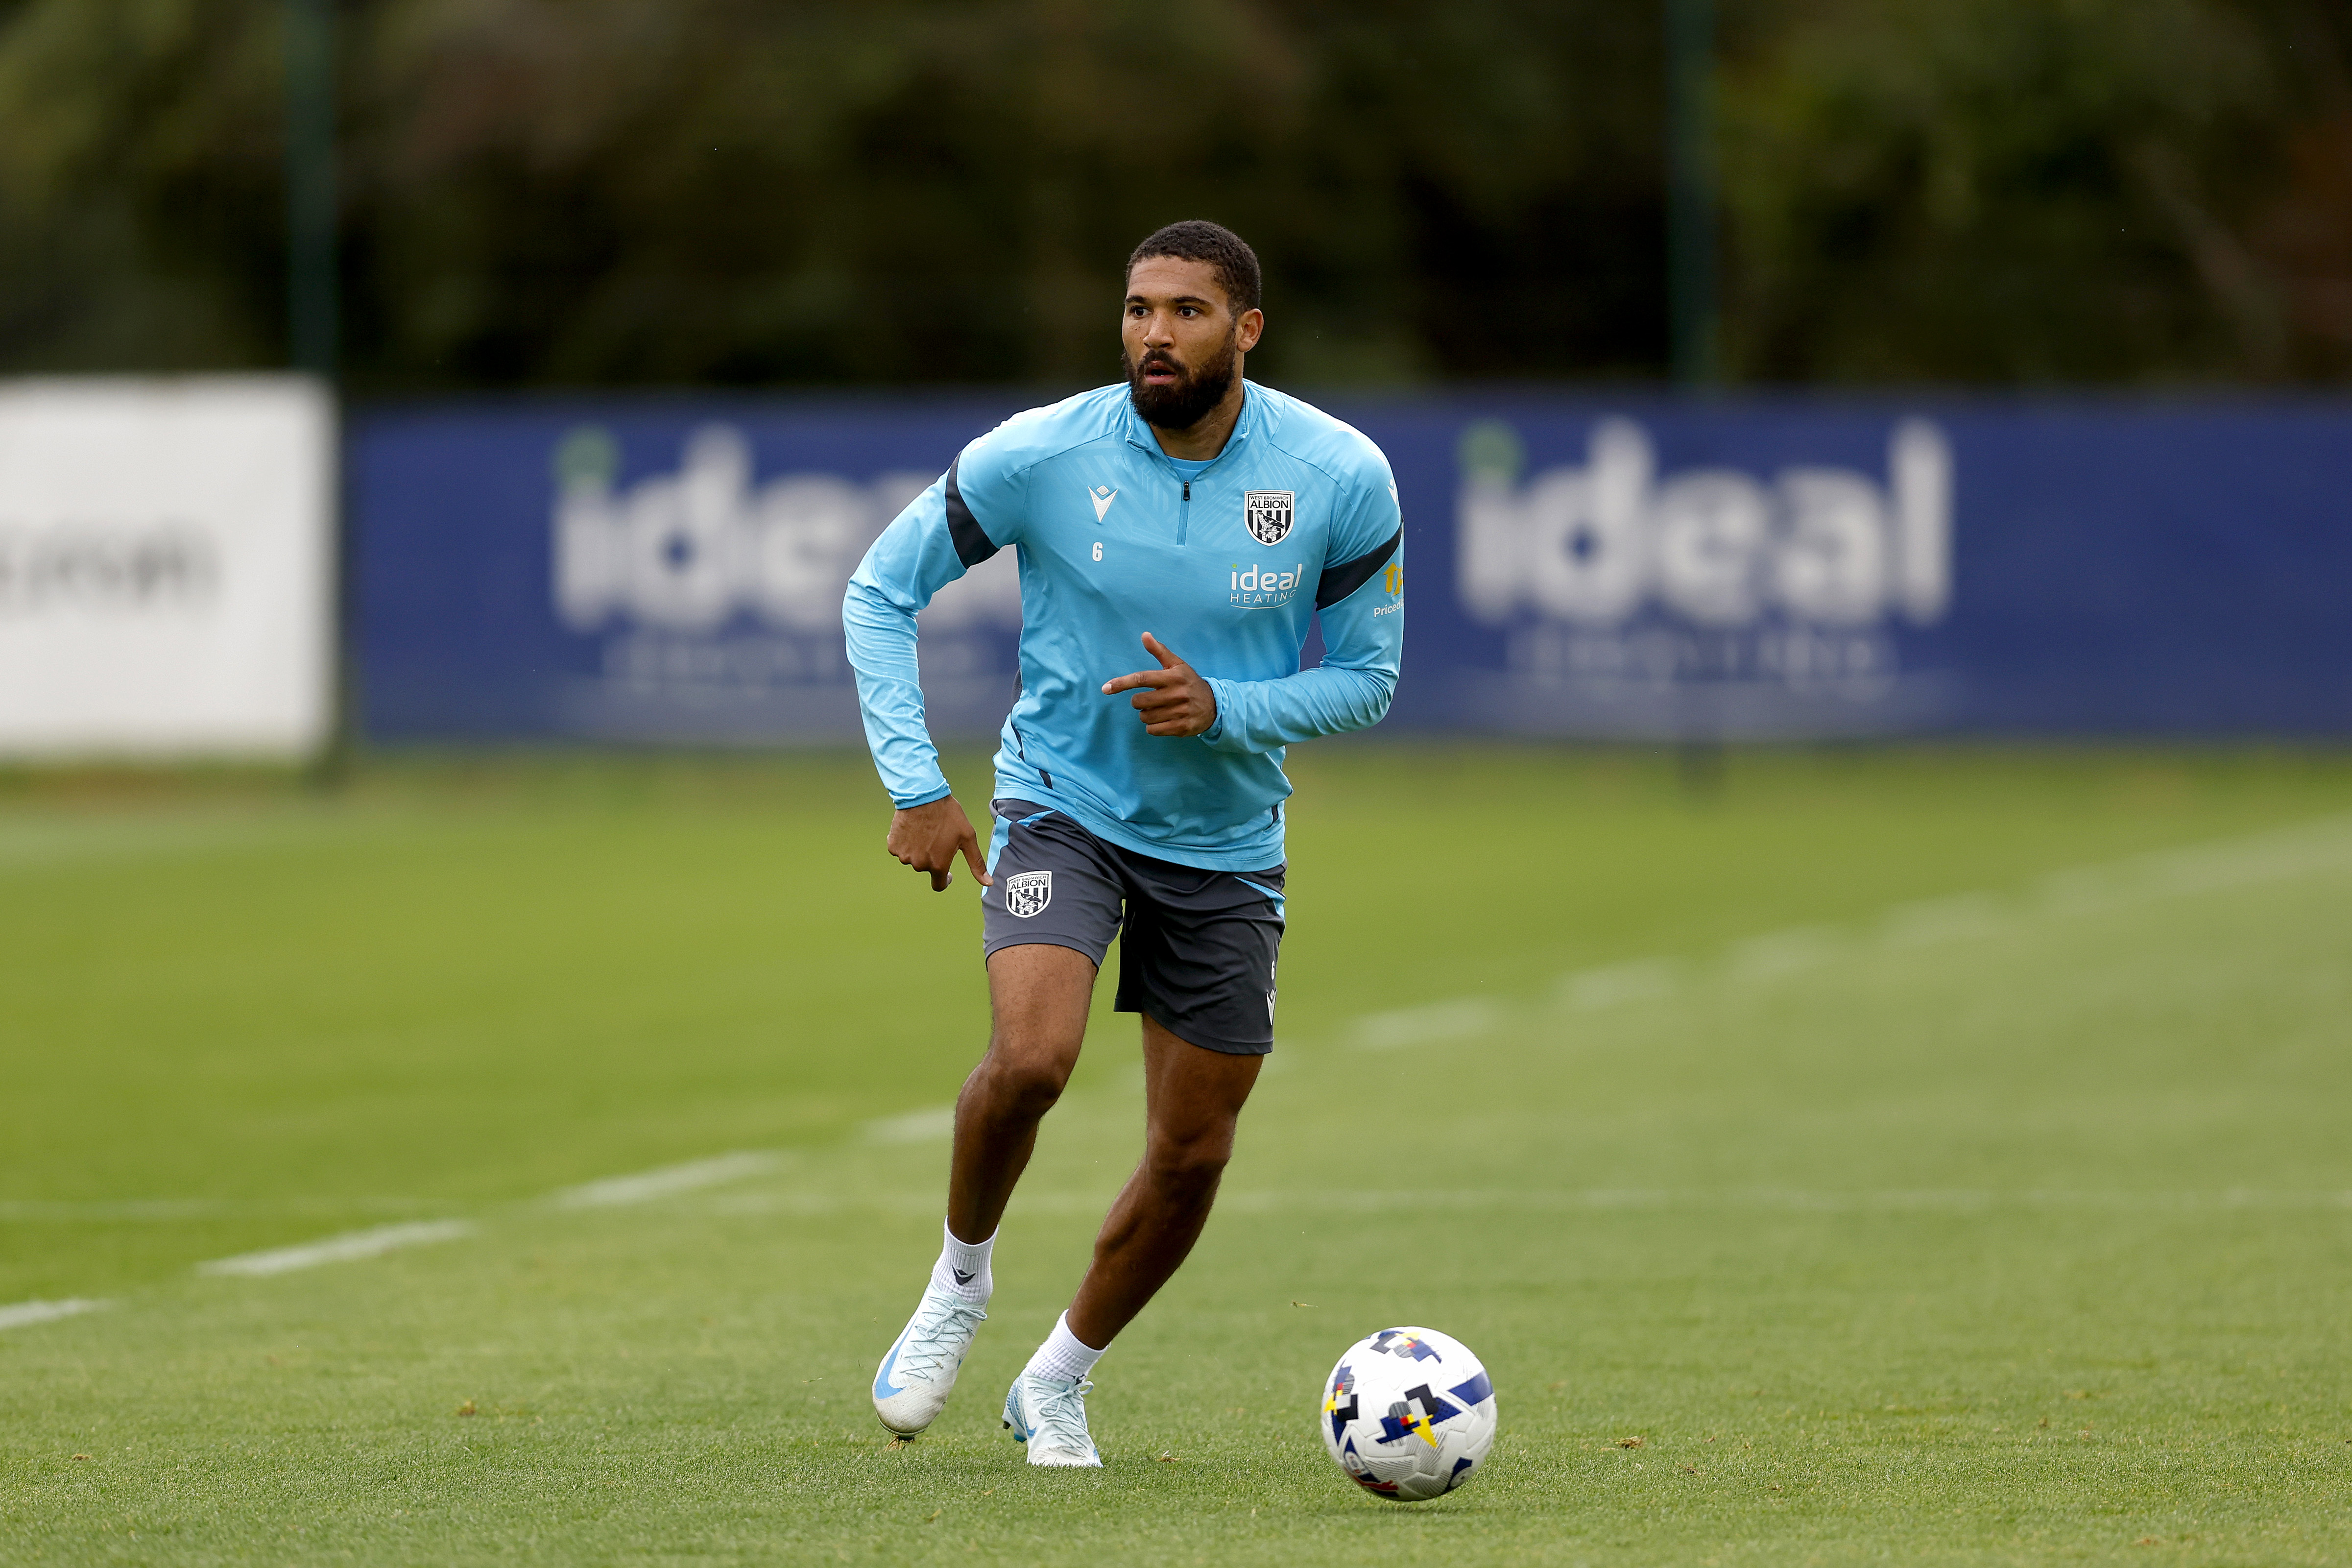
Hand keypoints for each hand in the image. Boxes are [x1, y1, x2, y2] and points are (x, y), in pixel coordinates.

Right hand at [886, 797, 992, 890]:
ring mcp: (904, 855)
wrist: (923, 795)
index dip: (945, 879)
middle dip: (933, 857)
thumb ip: (976, 863)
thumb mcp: (967, 837)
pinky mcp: (893, 845)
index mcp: (938, 865)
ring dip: (919, 850)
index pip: (939, 885)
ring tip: (925, 831)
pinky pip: (900, 849)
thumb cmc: (948, 815)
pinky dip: (906, 843)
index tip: (948, 871)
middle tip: (938, 838)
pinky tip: (913, 830)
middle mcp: (919, 864)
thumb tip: (988, 883)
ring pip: (913, 858)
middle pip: (926, 868)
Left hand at [1102, 632, 1217, 736]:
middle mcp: (1176, 693)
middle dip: (1138, 702)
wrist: (1214, 705)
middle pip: (1139, 701)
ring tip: (1159, 709)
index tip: (1106, 688)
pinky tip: (1163, 720)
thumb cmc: (1189, 682)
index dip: (1121, 683)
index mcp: (1173, 676)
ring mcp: (1179, 712)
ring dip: (1146, 714)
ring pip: (1145, 717)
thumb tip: (1144, 635)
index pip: (1142, 679)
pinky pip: (1153, 730)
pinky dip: (1153, 726)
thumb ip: (1159, 651)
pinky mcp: (1181, 727)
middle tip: (1149, 699)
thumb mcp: (1177, 665)